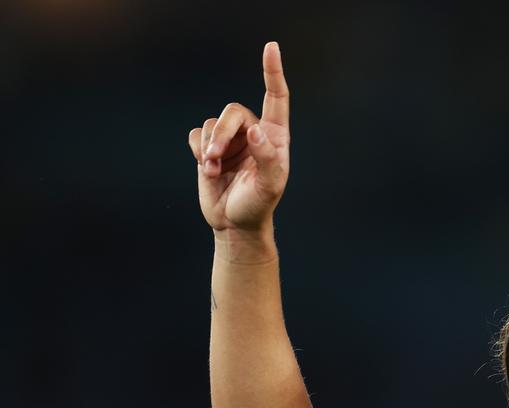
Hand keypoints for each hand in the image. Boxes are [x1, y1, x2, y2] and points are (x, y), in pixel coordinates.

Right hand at [187, 42, 290, 233]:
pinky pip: (197, 134)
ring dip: (209, 148)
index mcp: (275, 136)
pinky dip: (199, 152)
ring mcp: (231, 139)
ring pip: (212, 124)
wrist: (234, 223)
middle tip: (215, 158)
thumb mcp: (269, 186)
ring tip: (214, 171)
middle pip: (232, 112)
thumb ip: (266, 158)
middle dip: (221, 133)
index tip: (271, 47)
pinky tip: (208, 170)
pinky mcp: (210, 147)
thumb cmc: (258, 205)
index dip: (272, 72)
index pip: (276, 98)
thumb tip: (255, 133)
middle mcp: (253, 132)